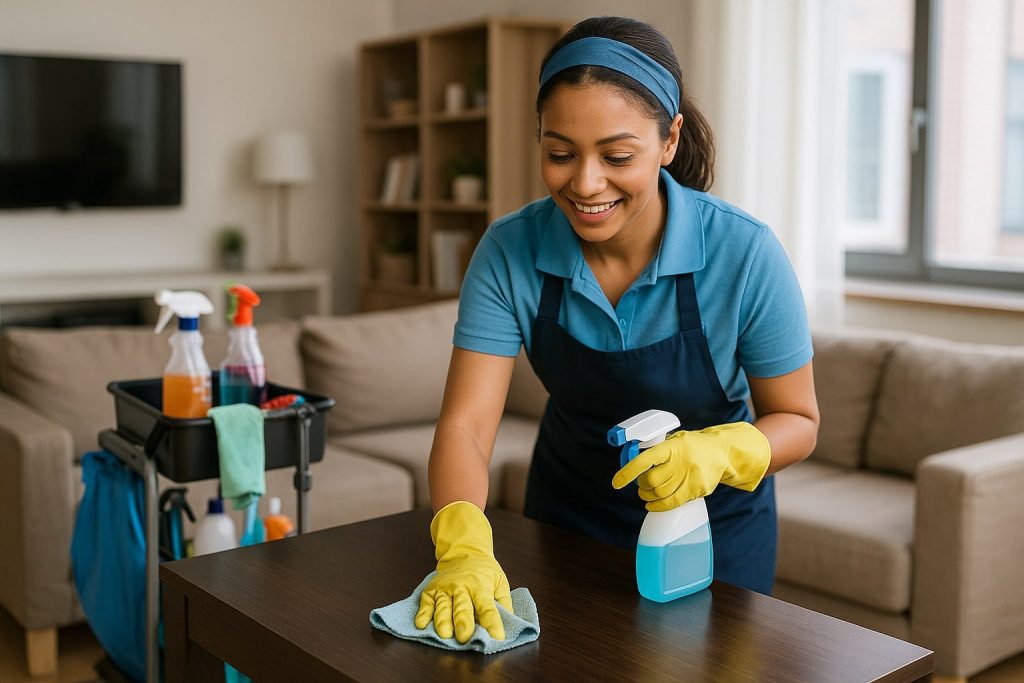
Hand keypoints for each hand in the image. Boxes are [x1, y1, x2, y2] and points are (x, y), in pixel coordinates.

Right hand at [414, 501, 512, 642]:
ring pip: (443, 606)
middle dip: (463, 622)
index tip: (497, 637)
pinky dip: (423, 614)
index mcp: (480, 586)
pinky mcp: (431, 591)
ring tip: (444, 634)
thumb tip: (510, 623)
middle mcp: (461, 587)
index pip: (487, 606)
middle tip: (465, 637)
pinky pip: (426, 603)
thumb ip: (504, 602)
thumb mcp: (500, 581)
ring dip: (442, 620)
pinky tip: (421, 624)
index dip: (492, 622)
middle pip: (462, 606)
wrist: (464, 552)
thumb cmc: (484, 571)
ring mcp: (444, 589)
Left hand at [611, 422, 770, 511]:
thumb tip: (634, 460)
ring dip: (648, 496)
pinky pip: (672, 503)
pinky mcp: (697, 490)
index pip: (645, 460)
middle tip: (640, 484)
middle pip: (651, 481)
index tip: (617, 482)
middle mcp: (681, 462)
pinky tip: (652, 505)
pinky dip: (658, 506)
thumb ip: (658, 449)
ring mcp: (690, 477)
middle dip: (641, 485)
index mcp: (672, 447)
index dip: (628, 472)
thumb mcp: (676, 440)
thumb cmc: (694, 445)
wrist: (723, 452)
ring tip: (646, 493)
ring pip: (660, 494)